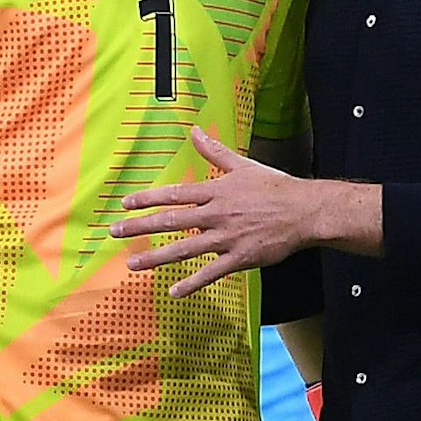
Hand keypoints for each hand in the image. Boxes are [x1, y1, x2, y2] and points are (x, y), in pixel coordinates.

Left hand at [110, 127, 315, 296]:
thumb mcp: (243, 165)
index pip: (174, 194)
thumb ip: (214, 151)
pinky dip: (192, 283)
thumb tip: (194, 130)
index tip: (125, 203)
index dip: (148, 198)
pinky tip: (174, 291)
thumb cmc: (275, 187)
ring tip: (133, 264)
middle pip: (171, 221)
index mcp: (216, 191)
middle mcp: (216, 214)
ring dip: (156, 257)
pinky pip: (211, 273)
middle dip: (140, 227)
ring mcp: (227, 238)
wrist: (305, 211)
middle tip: (115, 233)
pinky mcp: (240, 258)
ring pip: (185, 248)